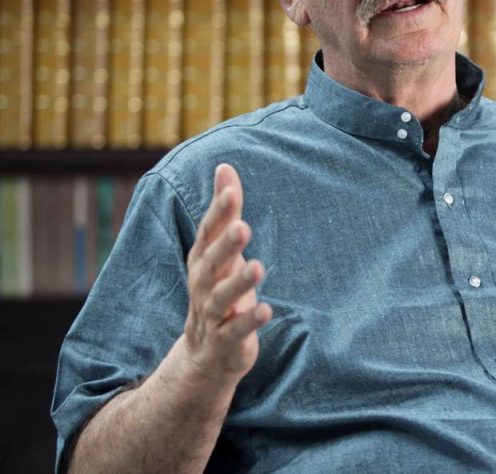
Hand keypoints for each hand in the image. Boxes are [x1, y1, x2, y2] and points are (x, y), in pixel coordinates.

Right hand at [182, 164, 271, 382]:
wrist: (204, 354)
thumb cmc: (218, 288)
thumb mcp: (221, 249)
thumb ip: (225, 211)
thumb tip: (225, 166)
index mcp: (203, 261)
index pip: (207, 233)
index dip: (218, 213)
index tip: (231, 191)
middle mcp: (203, 285)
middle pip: (211, 263)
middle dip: (225, 245)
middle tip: (242, 226)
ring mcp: (212, 315)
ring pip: (221, 298)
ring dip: (239, 283)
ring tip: (258, 267)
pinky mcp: (225, 342)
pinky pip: (235, 331)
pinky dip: (248, 322)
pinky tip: (267, 310)